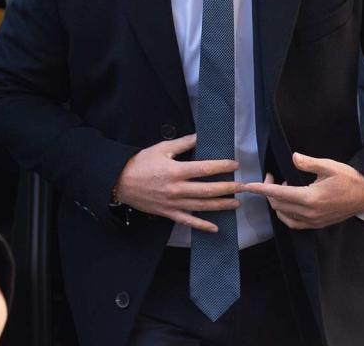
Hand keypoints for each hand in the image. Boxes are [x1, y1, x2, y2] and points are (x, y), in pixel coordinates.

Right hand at [114, 134, 241, 232]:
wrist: (120, 182)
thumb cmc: (140, 163)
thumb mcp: (161, 148)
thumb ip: (183, 143)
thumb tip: (200, 136)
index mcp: (176, 170)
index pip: (205, 169)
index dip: (222, 166)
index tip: (235, 164)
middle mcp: (177, 189)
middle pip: (208, 190)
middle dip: (228, 188)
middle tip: (243, 186)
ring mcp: (173, 203)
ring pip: (202, 206)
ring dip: (221, 205)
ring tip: (236, 203)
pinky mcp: (168, 213)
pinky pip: (188, 221)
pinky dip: (202, 226)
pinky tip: (215, 228)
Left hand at [241, 152, 363, 229]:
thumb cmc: (349, 178)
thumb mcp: (329, 166)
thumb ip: (309, 163)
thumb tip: (293, 157)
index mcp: (311, 198)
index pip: (278, 194)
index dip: (261, 189)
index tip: (248, 185)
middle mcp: (310, 213)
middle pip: (278, 205)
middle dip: (269, 191)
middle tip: (272, 176)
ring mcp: (313, 221)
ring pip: (284, 215)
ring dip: (277, 202)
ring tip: (283, 187)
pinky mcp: (317, 225)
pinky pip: (293, 223)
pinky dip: (285, 214)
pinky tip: (288, 201)